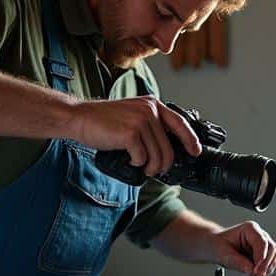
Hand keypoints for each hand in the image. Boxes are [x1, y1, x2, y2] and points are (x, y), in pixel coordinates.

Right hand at [67, 96, 201, 176]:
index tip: (195, 152)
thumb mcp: (133, 114)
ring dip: (150, 167)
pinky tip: (129, 159)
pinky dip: (136, 164)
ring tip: (142, 167)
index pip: (180, 123)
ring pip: (157, 155)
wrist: (80, 118)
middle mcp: (150, 110)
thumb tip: (166, 148)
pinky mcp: (130, 133)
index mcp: (152, 104)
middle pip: (168, 147)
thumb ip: (150, 124)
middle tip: (156, 171)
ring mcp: (141, 120)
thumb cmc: (104, 120)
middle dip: (164, 164)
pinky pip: (141, 158)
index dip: (191, 140)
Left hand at [210, 221, 275, 275]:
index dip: (261, 258)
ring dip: (267, 267)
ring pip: (274, 255)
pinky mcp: (264, 253)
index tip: (256, 270)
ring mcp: (263, 243)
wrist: (217, 246)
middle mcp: (259, 234)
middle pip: (272, 248)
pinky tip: (258, 274)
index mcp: (250, 229)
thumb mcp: (224, 254)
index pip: (262, 242)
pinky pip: (271, 261)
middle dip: (265, 264)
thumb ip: (237, 262)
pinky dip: (266, 270)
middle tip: (256, 275)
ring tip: (256, 275)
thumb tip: (251, 270)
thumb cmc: (220, 245)